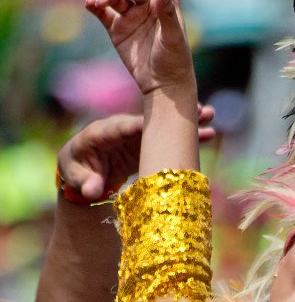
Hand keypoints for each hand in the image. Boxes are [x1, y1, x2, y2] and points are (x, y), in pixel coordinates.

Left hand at [57, 104, 215, 202]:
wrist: (84, 169)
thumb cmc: (77, 170)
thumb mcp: (75, 176)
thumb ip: (84, 183)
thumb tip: (93, 192)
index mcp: (101, 132)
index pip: (122, 127)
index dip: (140, 125)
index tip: (160, 123)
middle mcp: (122, 129)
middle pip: (149, 120)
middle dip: (172, 116)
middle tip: (199, 110)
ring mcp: (136, 135)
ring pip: (163, 127)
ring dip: (187, 123)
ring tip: (211, 119)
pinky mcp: (147, 144)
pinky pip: (169, 139)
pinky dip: (186, 138)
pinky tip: (208, 134)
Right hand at [85, 0, 193, 96]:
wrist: (163, 87)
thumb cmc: (175, 62)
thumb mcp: (174, 38)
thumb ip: (168, 13)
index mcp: (166, 2)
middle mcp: (148, 6)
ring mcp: (131, 17)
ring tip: (100, 2)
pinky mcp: (117, 30)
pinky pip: (103, 13)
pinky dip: (95, 6)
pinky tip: (90, 4)